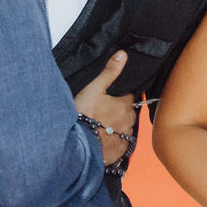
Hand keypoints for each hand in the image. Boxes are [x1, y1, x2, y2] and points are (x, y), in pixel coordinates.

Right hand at [73, 51, 137, 165]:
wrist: (77, 146)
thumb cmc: (83, 116)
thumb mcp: (94, 88)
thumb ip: (109, 72)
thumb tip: (122, 54)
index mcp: (125, 105)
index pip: (129, 97)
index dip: (119, 97)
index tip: (109, 98)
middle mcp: (129, 122)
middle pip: (128, 113)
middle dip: (119, 112)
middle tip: (102, 112)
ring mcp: (125, 138)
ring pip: (125, 129)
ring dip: (116, 127)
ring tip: (100, 126)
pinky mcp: (119, 152)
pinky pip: (120, 144)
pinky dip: (113, 142)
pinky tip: (101, 139)